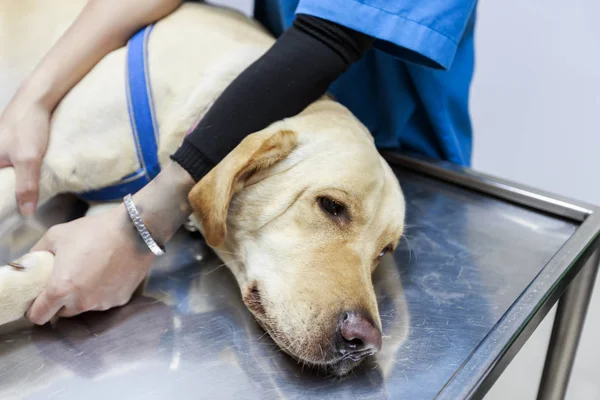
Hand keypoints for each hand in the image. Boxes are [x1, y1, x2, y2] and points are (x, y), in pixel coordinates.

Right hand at [0, 98, 50, 215]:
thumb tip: (26, 212)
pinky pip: (9, 167)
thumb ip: (26, 187)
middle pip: (1, 183)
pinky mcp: (6, 147)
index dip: (3, 200)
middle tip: (24, 209)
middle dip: (8, 195)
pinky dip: (17, 175)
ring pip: (5, 175)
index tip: (9, 216)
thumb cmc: (28, 127)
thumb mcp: (29, 160)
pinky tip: (29, 181)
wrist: (36, 100)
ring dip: (14, 186)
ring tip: (26, 200)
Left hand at [26, 205, 154, 324]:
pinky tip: (108, 272)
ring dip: (83, 296)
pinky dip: (102, 292)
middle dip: (61, 300)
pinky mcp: (121, 300)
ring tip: (91, 271)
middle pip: (62, 313)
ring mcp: (103, 303)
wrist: (135, 231)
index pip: (38, 316)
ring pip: (85, 307)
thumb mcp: (56, 235)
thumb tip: (29, 265)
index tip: (40, 296)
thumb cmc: (94, 231)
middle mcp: (82, 303)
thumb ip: (36, 254)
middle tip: (67, 278)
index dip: (35, 308)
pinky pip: (104, 301)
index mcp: (61, 290)